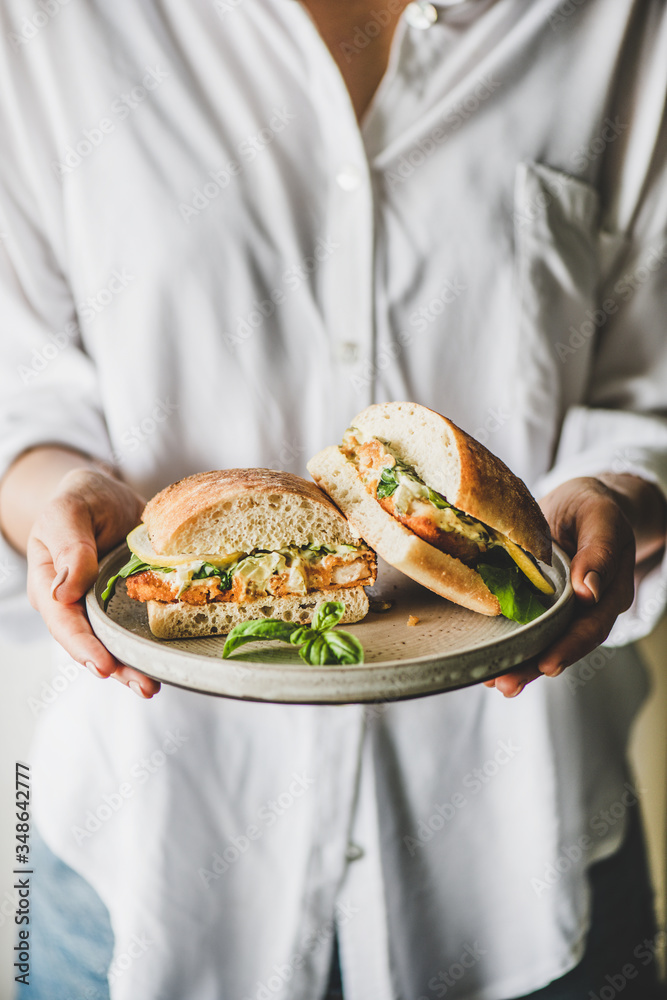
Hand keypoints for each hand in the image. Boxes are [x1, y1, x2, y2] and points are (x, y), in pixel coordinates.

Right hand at [26, 467, 160, 697]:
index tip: (104, 666)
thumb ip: (69, 546)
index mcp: (50, 584)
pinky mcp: (127, 604)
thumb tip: (64, 591)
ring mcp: (102, 607)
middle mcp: (74, 603)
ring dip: (134, 666)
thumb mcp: (70, 510)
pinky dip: (150, 646)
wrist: (105, 494)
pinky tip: (168, 660)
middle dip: (116, 668)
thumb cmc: (82, 499)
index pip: (64, 623)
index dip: (83, 647)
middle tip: (147, 686)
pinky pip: (136, 628)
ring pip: (115, 643)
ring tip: (156, 685)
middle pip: (91, 644)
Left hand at [484, 475, 652, 697]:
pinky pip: (527, 630)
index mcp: (610, 590)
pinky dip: (509, 646)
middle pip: (564, 644)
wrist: (577, 503)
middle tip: (506, 684)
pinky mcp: (539, 606)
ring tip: (494, 682)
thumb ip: (599, 550)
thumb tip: (588, 592)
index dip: (570, 646)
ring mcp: (562, 609)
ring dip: (519, 665)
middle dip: (535, 666)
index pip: (591, 625)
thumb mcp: (600, 516)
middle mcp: (588, 607)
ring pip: (544, 643)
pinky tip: (486, 663)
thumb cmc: (591, 506)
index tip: (547, 663)